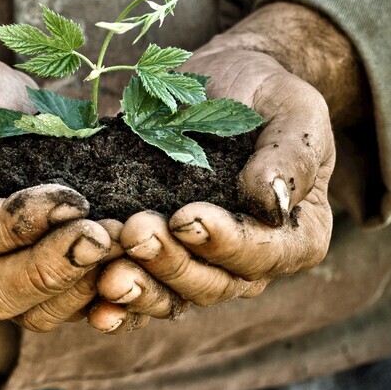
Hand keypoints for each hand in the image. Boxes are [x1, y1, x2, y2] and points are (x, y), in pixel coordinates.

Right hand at [0, 56, 120, 330]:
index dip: (18, 225)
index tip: (70, 198)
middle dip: (54, 267)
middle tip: (104, 236)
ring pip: (30, 314)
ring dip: (82, 284)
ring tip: (123, 245)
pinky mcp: (22, 288)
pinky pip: (60, 311)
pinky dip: (97, 297)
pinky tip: (129, 270)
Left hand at [89, 3, 361, 330]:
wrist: (222, 83)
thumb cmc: (265, 94)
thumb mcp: (292, 109)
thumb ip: (290, 155)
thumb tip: (271, 200)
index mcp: (298, 235)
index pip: (263, 253)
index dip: (225, 243)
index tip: (187, 218)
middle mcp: (253, 263)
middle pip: (213, 283)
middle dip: (170, 262)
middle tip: (135, 231)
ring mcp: (203, 266)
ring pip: (173, 297)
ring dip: (138, 287)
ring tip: (106, 269)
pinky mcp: (161, 261)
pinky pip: (140, 296)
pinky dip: (117, 305)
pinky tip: (92, 306)